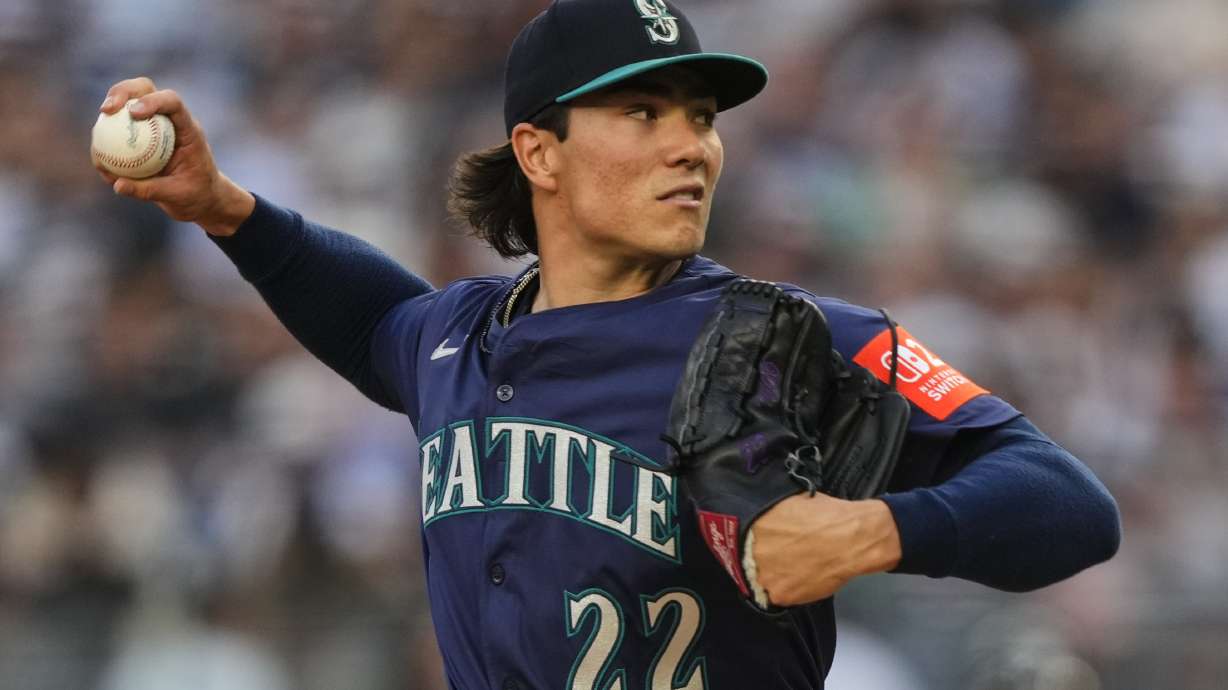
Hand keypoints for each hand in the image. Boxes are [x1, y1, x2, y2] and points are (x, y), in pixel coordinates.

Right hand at [94, 77, 253, 235]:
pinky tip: (99, 162)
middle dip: (122, 92)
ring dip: (108, 113)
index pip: (172, 102)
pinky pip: (118, 132)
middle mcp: (169, 121)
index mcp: (187, 128)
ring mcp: (152, 126)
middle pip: (144, 90)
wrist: (202, 198)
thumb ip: (150, 189)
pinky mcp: (140, 138)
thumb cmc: (198, 194)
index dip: (152, 100)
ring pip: (127, 105)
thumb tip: (117, 185)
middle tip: (106, 110)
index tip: (133, 113)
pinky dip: (106, 142)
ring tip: (96, 138)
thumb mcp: (178, 195)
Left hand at [748, 493, 901, 606]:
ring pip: (764, 581)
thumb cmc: (828, 517)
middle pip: (750, 563)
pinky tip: (804, 579)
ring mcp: (765, 576)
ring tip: (797, 568)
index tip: (759, 548)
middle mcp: (753, 553)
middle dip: (764, 561)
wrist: (851, 539)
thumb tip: (769, 523)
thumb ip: (772, 518)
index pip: (739, 543)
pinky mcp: (781, 595)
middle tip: (783, 558)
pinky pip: (779, 596)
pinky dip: (791, 590)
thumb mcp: (790, 504)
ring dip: (776, 577)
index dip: (750, 546)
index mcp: (753, 528)